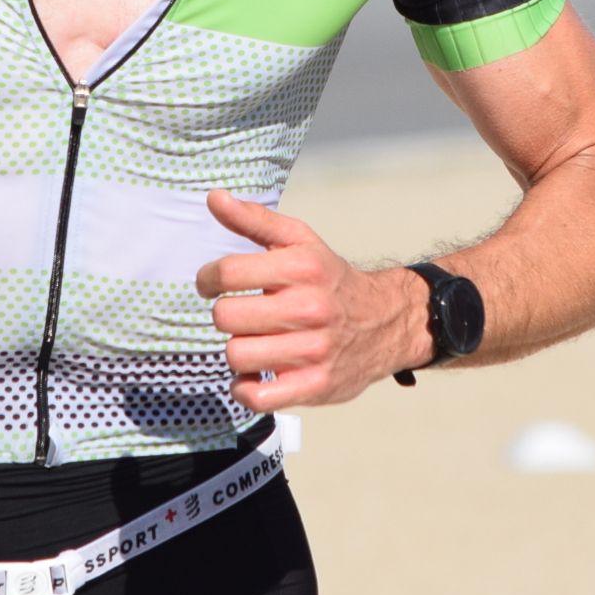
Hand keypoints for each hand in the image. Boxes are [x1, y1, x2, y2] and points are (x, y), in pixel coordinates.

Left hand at [195, 192, 424, 410]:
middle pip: (226, 317)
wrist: (385, 322)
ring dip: (237, 350)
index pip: (227, 272)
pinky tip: (253, 375)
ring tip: (253, 341)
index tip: (214, 283)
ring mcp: (313, 350)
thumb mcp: (300, 242)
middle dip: (226, 315)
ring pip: (237, 355)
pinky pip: (258, 397)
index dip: (208, 279)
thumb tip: (214, 197)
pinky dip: (245, 389)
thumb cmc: (330, 281)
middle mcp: (309, 308)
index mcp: (302, 267)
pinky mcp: (315, 386)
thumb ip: (254, 220)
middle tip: (242, 314)